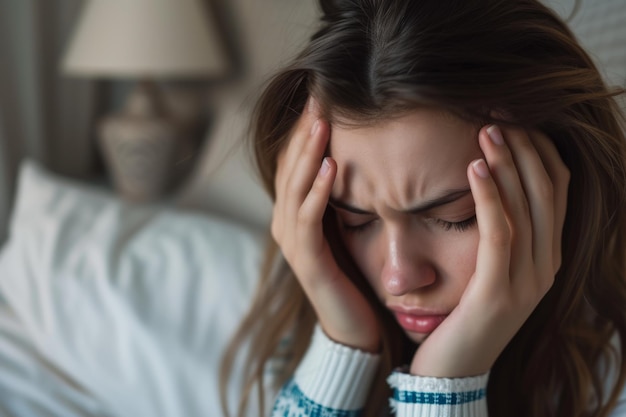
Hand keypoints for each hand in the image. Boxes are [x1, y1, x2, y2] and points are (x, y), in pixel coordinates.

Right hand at [271, 97, 380, 351]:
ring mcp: (293, 243)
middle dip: (304, 133)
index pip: (294, 162)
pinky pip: (309, 220)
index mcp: (295, 214)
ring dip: (308, 155)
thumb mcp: (347, 228)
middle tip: (318, 98)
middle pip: (289, 168)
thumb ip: (342, 198)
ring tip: (322, 124)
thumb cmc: (354, 274)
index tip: (321, 98)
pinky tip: (331, 168)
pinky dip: (317, 192)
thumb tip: (358, 158)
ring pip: (294, 189)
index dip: (304, 131)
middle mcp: (286, 224)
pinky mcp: (307, 261)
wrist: (354, 327)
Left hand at [410, 125, 569, 376]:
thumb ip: (496, 228)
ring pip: (527, 207)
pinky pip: (499, 234)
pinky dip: (490, 198)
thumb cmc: (462, 311)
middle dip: (525, 146)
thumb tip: (484, 176)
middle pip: (546, 190)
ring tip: (487, 128)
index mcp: (547, 254)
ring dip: (508, 163)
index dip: (539, 149)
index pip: (555, 189)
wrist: (451, 369)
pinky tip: (474, 169)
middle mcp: (546, 264)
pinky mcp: (499, 292)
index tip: (513, 115)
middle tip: (497, 110)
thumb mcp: (485, 266)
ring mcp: (528, 280)